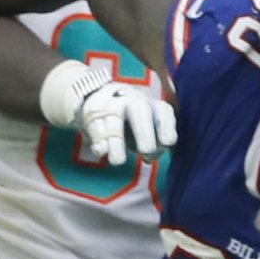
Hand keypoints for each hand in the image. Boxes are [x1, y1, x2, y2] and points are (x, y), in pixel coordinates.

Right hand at [41, 60, 176, 167]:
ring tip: (117, 161)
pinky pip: (95, 126)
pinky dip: (98, 140)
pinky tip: (100, 151)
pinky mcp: (93, 111)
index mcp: (154, 106)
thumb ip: (157, 146)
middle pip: (139, 111)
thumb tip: (149, 158)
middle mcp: (134, 101)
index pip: (164, 113)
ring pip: (114, 120)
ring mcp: (112, 104)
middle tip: (145, 152)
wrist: (103, 97)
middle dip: (144, 133)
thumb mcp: (152, 131)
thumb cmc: (136, 123)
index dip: (166, 129)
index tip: (166, 144)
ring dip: (116, 142)